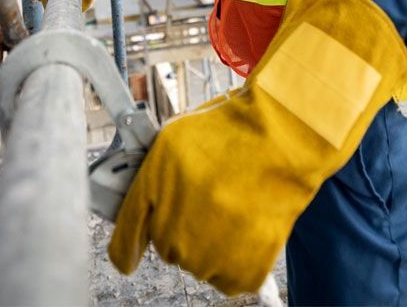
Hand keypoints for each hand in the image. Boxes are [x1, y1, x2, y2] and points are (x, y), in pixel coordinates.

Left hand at [108, 0, 406, 294]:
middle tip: (205, 195)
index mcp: (153, 187)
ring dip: (207, 242)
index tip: (130, 253)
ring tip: (231, 203)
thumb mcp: (176, 136)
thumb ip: (150, 172)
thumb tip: (136, 201)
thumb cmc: (233, 129)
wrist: (284, 138)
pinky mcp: (240, 269)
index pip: (123, 240)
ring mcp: (208, 253)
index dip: (126, 247)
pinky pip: (225, 277)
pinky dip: (234, 259)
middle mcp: (174, 227)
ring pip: (196, 263)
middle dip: (178, 225)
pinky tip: (245, 224)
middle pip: (164, 247)